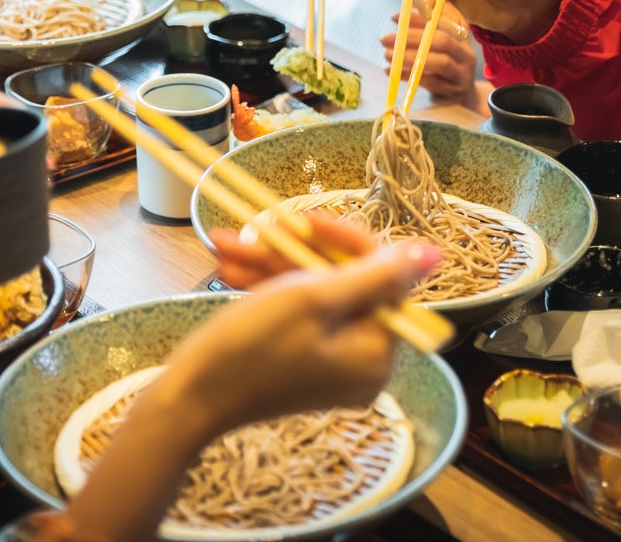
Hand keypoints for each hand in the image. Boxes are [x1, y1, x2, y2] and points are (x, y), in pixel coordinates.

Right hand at [168, 238, 441, 432]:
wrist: (186, 401)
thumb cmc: (250, 349)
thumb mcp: (315, 300)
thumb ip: (377, 274)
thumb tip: (434, 254)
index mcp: (378, 352)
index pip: (379, 275)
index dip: (341, 241)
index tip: (304, 219)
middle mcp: (361, 362)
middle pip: (342, 282)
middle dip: (294, 252)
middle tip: (260, 226)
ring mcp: (330, 363)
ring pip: (311, 291)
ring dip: (271, 263)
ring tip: (227, 245)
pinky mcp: (301, 360)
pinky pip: (293, 311)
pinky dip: (265, 287)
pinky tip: (230, 266)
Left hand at [380, 3, 479, 109]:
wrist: (462, 98)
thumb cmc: (443, 65)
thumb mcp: (437, 45)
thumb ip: (424, 28)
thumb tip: (399, 16)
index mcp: (461, 36)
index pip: (443, 19)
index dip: (419, 17)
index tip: (395, 17)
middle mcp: (466, 54)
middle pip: (443, 41)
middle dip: (412, 37)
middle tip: (385, 39)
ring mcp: (462, 74)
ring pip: (440, 63)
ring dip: (411, 58)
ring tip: (387, 55)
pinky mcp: (454, 92)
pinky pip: (432, 83)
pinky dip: (410, 76)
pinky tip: (393, 73)